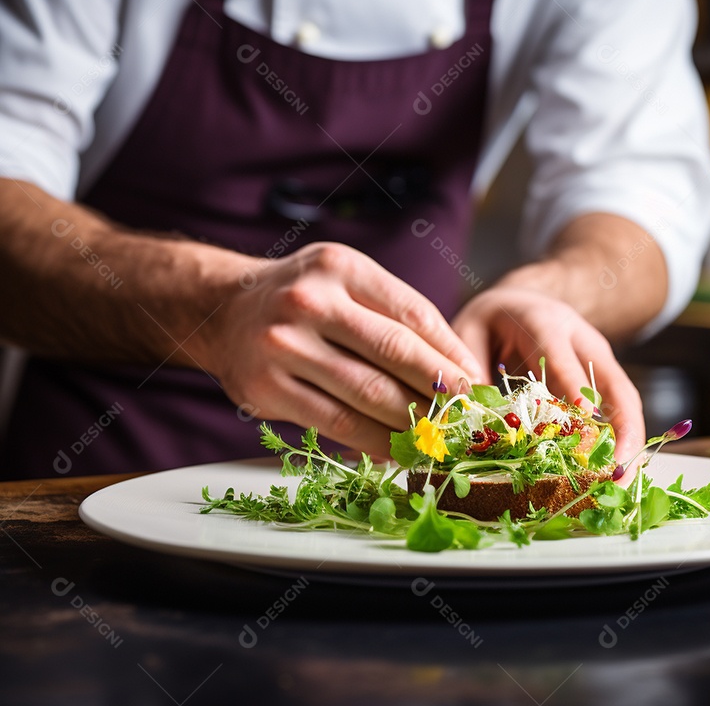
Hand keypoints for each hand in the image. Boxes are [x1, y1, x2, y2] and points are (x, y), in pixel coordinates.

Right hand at [196, 242, 484, 459]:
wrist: (222, 309)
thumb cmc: (305, 299)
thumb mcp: (348, 281)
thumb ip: (396, 314)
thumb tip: (460, 369)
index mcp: (341, 268)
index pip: (413, 314)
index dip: (452, 353)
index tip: (478, 381)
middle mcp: (310, 302)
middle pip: (395, 353)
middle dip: (442, 389)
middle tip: (470, 414)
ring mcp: (284, 345)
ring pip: (369, 393)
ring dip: (414, 421)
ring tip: (442, 436)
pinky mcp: (267, 388)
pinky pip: (338, 423)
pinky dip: (376, 442)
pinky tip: (400, 450)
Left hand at [452, 286, 645, 462]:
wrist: (522, 300)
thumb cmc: (493, 319)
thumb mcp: (471, 329)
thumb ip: (469, 363)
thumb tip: (474, 407)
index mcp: (545, 323)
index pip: (561, 355)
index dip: (574, 385)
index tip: (585, 416)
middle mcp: (581, 340)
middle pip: (613, 382)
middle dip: (623, 426)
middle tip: (619, 468)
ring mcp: (598, 359)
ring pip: (625, 399)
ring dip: (630, 440)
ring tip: (621, 481)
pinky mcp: (602, 377)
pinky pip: (619, 408)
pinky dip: (622, 440)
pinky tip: (616, 471)